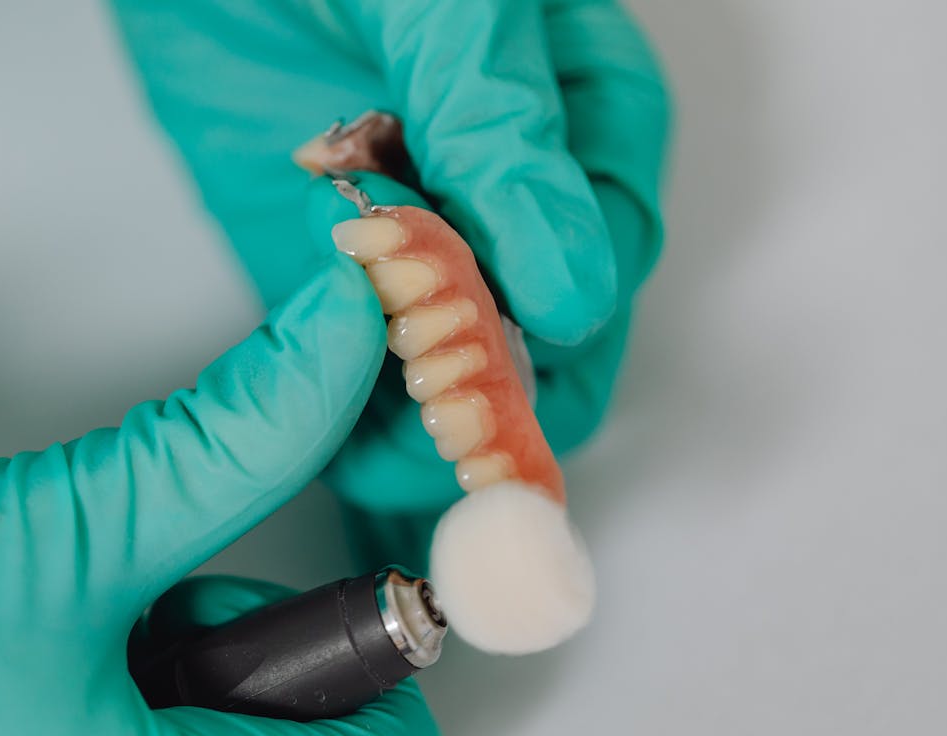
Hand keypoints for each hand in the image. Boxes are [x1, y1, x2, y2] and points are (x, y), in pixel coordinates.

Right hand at [0, 260, 441, 735]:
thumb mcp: (70, 533)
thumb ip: (233, 438)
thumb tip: (338, 344)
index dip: (373, 636)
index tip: (330, 560)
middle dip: (253, 648)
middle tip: (164, 590)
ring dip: (184, 666)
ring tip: (79, 624)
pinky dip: (132, 701)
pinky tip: (45, 662)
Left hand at [111, 0, 669, 569]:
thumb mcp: (449, 11)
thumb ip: (506, 136)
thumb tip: (572, 289)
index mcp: (588, 120)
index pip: (606, 264)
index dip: (549, 339)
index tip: (480, 377)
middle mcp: (521, 194)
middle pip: (539, 340)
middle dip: (484, 401)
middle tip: (428, 449)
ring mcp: (431, 237)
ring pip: (457, 370)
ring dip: (423, 432)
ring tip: (378, 478)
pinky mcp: (342, 267)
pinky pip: (367, 365)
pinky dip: (355, 422)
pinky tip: (341, 467)